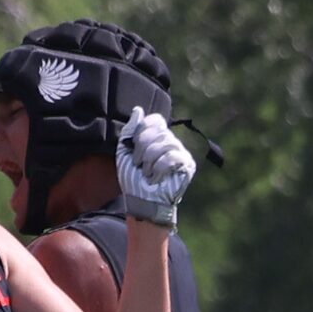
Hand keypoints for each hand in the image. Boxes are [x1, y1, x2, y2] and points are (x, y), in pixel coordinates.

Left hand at [116, 108, 196, 227]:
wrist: (142, 201)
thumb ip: (130, 131)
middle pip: (158, 131)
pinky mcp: (187, 165)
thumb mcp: (125, 153)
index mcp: (158, 137)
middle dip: (143, 150)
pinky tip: (158, 178)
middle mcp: (171, 142)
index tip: (135, 152)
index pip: (154, 120)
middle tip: (140, 166)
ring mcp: (181, 152)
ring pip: (165, 143)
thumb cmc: (133, 180)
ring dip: (150, 161)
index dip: (142, 133)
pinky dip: (160, 168)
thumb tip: (138, 110)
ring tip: (149, 174)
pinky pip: (172, 156)